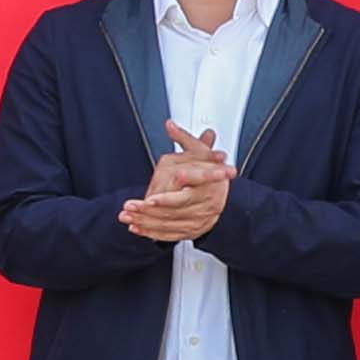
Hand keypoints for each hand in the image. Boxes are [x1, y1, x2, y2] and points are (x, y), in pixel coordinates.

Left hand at [121, 126, 231, 246]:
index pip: (185, 195)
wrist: (231, 199)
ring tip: (128, 216)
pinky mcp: (191, 231)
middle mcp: (204, 207)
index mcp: (207, 189)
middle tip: (131, 206)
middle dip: (149, 211)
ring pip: (169, 224)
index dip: (166, 199)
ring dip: (146, 222)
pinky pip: (169, 234)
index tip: (150, 198)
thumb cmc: (214, 173)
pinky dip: (152, 233)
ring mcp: (198, 221)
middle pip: (173, 211)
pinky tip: (137, 228)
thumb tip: (170, 125)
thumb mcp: (202, 152)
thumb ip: (185, 139)